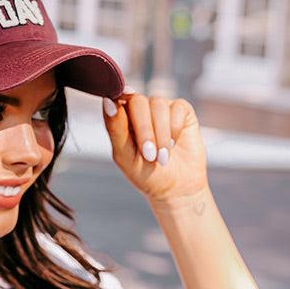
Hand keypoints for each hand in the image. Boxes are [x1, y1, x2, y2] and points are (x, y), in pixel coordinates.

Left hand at [102, 87, 208, 203]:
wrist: (176, 188)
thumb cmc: (146, 174)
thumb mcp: (125, 155)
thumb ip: (115, 128)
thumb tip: (107, 100)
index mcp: (122, 118)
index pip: (116, 100)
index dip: (119, 103)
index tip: (122, 113)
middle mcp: (141, 109)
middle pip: (137, 101)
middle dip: (144, 130)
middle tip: (149, 155)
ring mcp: (161, 108)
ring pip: (158, 104)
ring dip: (161, 134)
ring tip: (162, 158)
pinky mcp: (182, 110)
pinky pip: (178, 108)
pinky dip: (175, 128)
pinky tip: (174, 144)